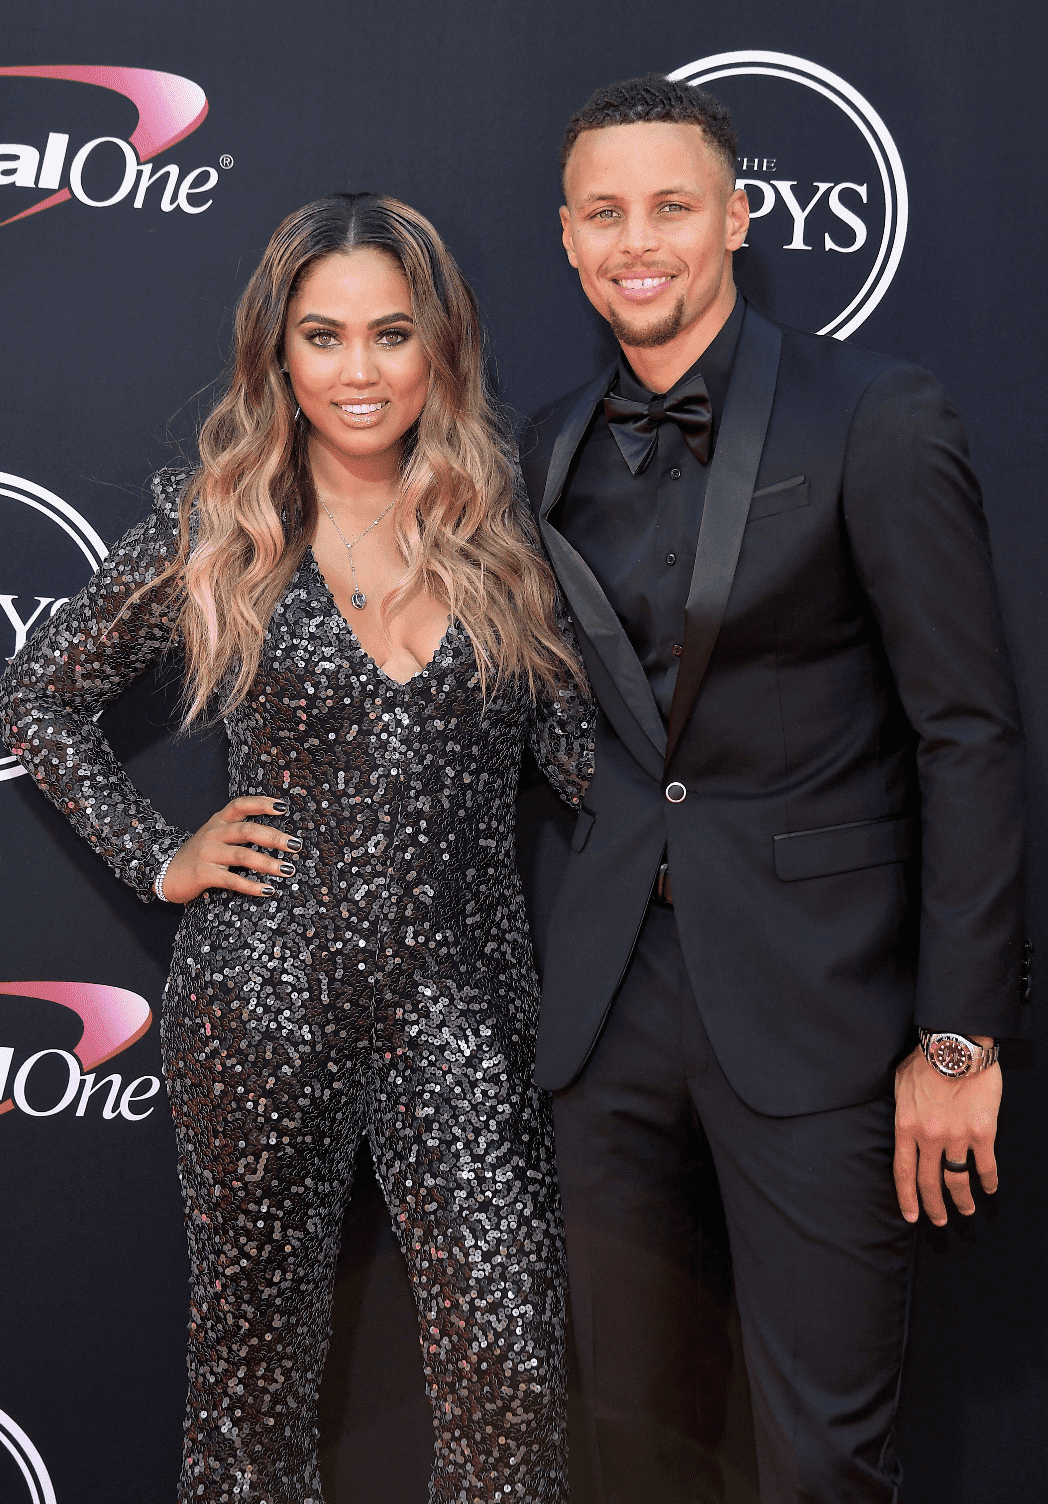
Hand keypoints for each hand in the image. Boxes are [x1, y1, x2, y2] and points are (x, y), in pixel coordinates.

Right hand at [159, 796, 299, 903]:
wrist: (165, 874)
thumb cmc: (199, 855)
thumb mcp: (214, 836)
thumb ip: (237, 830)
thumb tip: (276, 835)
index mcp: (218, 821)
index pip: (240, 805)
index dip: (261, 803)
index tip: (283, 807)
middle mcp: (213, 833)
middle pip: (247, 831)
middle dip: (274, 838)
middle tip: (296, 845)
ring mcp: (207, 853)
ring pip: (242, 856)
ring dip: (268, 863)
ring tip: (288, 870)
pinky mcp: (203, 874)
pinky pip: (232, 880)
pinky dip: (252, 886)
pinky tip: (268, 890)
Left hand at [893, 1040, 1001, 1225]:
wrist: (955, 1045)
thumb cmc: (925, 1059)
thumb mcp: (898, 1083)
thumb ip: (900, 1108)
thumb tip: (901, 1121)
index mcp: (906, 1126)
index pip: (903, 1172)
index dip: (907, 1197)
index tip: (911, 1215)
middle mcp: (929, 1138)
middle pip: (929, 1182)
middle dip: (933, 1206)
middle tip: (939, 1220)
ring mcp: (957, 1137)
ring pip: (958, 1180)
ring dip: (961, 1200)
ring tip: (965, 1210)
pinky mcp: (982, 1133)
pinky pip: (985, 1166)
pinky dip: (988, 1181)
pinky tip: (989, 1188)